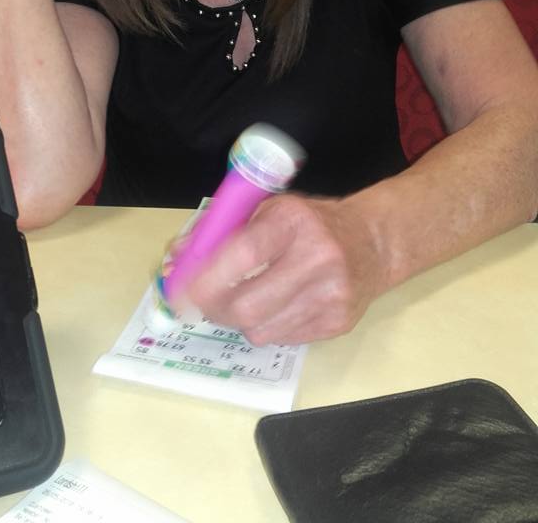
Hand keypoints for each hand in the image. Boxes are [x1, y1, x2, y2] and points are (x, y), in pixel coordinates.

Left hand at [183, 194, 384, 345]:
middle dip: (214, 310)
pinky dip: (267, 327)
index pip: (243, 254)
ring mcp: (332, 295)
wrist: (373, 242)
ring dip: (240, 320)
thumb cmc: (311, 223)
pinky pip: (282, 339)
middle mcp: (317, 257)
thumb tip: (176, 259)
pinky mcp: (339, 323)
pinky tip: (277, 305)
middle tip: (202, 304)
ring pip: (260, 330)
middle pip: (247, 305)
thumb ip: (223, 231)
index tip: (180, 292)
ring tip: (247, 298)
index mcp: (294, 221)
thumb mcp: (270, 210)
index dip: (206, 278)